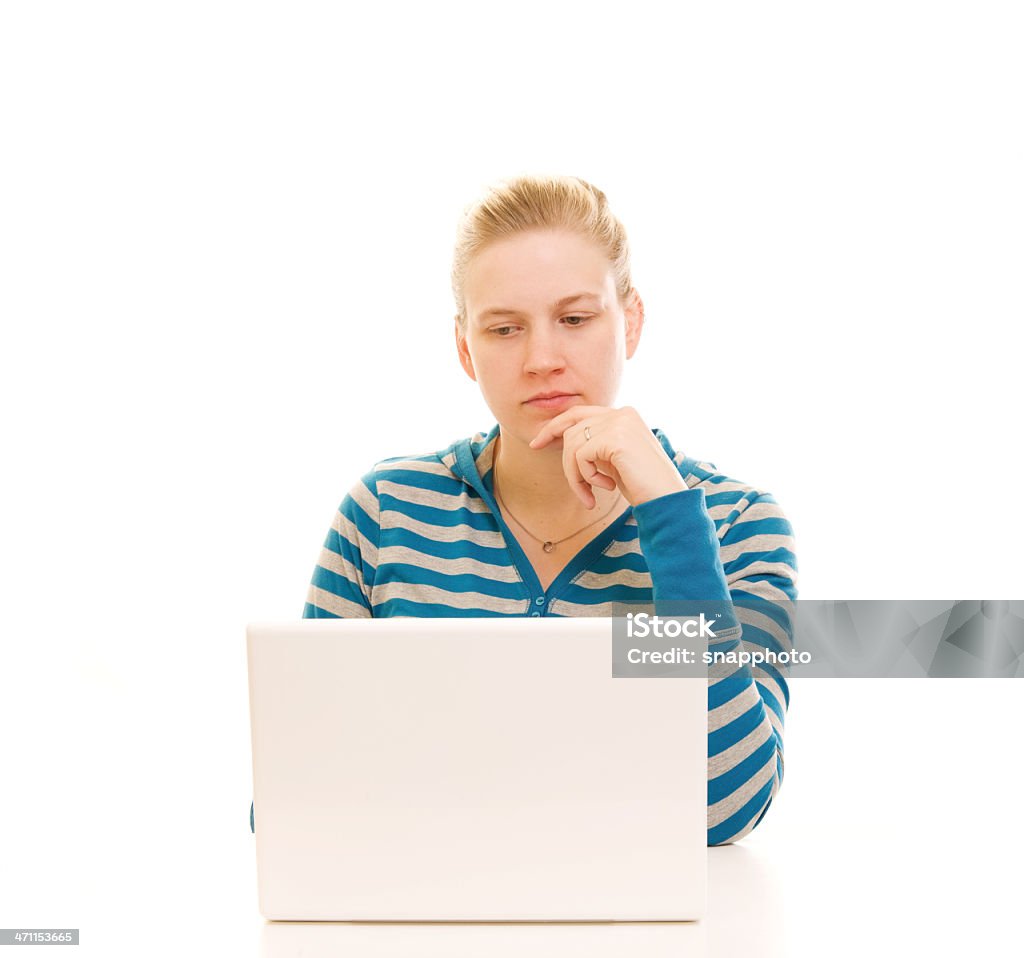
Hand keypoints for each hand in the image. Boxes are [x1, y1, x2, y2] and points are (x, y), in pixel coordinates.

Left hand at [529, 405, 686, 508]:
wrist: (667, 500)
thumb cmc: (642, 485)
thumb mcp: (614, 460)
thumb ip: (595, 445)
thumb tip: (562, 440)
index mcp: (623, 414)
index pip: (578, 413)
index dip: (554, 426)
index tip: (536, 443)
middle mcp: (622, 413)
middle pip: (571, 429)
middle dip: (566, 462)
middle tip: (580, 490)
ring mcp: (620, 423)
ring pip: (572, 444)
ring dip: (576, 475)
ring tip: (593, 493)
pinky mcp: (616, 438)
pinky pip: (580, 456)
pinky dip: (586, 477)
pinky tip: (607, 487)